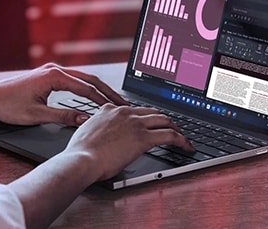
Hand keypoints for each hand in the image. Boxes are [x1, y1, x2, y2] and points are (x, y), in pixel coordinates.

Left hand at [0, 63, 128, 126]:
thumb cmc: (8, 106)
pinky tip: (94, 96)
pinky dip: (87, 87)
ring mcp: (52, 71)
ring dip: (98, 89)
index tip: (118, 109)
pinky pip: (74, 80)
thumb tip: (85, 119)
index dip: (104, 99)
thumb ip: (63, 116)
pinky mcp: (49, 76)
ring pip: (83, 78)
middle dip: (107, 92)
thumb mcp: (37, 115)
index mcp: (54, 76)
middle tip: (124, 103)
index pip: (86, 88)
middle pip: (89, 79)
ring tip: (113, 100)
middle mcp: (55, 70)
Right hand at [64, 104, 194, 180]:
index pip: (135, 109)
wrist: (81, 160)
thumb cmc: (80, 152)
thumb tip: (104, 136)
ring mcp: (135, 123)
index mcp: (110, 109)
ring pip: (164, 120)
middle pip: (153, 111)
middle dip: (164, 120)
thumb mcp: (87, 132)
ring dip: (176, 128)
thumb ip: (99, 129)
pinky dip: (182, 140)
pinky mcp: (143, 137)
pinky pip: (170, 135)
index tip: (150, 122)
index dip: (145, 116)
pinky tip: (186, 146)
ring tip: (182, 137)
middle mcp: (124, 112)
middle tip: (171, 128)